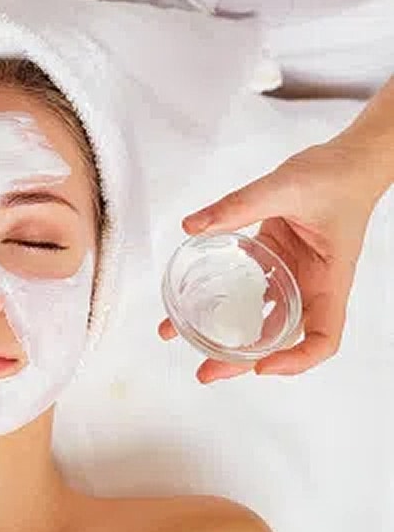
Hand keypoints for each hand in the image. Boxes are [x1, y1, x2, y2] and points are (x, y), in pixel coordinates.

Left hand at [159, 134, 389, 382]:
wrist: (348, 159)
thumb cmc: (337, 176)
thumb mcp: (286, 186)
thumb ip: (239, 205)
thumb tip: (194, 225)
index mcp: (328, 280)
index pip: (324, 338)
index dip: (296, 360)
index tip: (262, 366)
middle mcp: (309, 286)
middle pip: (280, 338)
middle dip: (242, 360)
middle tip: (205, 372)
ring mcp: (290, 276)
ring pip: (258, 318)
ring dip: (224, 334)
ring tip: (183, 339)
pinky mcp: (273, 262)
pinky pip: (246, 289)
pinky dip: (220, 299)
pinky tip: (190, 302)